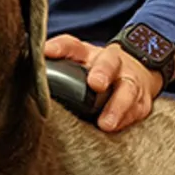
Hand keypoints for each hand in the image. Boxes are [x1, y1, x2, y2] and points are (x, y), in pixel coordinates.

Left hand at [44, 34, 162, 132]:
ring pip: (128, 92)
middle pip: (109, 63)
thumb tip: (32, 69)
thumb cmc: (99, 71)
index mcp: (90, 54)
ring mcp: (131, 82)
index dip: (60, 47)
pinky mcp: (142, 103)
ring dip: (117, 107)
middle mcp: (114, 64)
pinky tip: (116, 128)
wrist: (138, 73)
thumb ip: (57, 67)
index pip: (73, 46)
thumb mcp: (79, 63)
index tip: (47, 52)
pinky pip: (136, 111)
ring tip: (106, 123)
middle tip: (96, 84)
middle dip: (103, 72)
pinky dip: (127, 120)